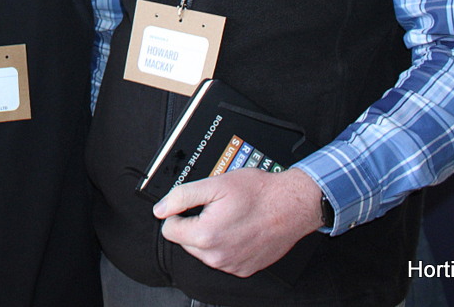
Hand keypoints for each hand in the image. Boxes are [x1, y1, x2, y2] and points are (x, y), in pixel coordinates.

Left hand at [153, 167, 322, 277]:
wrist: (293, 205)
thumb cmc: (259, 193)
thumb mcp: (215, 184)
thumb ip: (181, 196)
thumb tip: (161, 209)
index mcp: (206, 235)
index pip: (168, 229)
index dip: (177, 212)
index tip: (191, 205)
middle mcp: (217, 256)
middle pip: (185, 240)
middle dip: (194, 223)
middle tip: (215, 207)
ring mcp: (231, 265)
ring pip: (203, 250)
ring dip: (209, 234)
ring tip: (229, 216)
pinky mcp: (244, 269)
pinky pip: (222, 258)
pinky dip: (226, 244)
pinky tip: (239, 229)